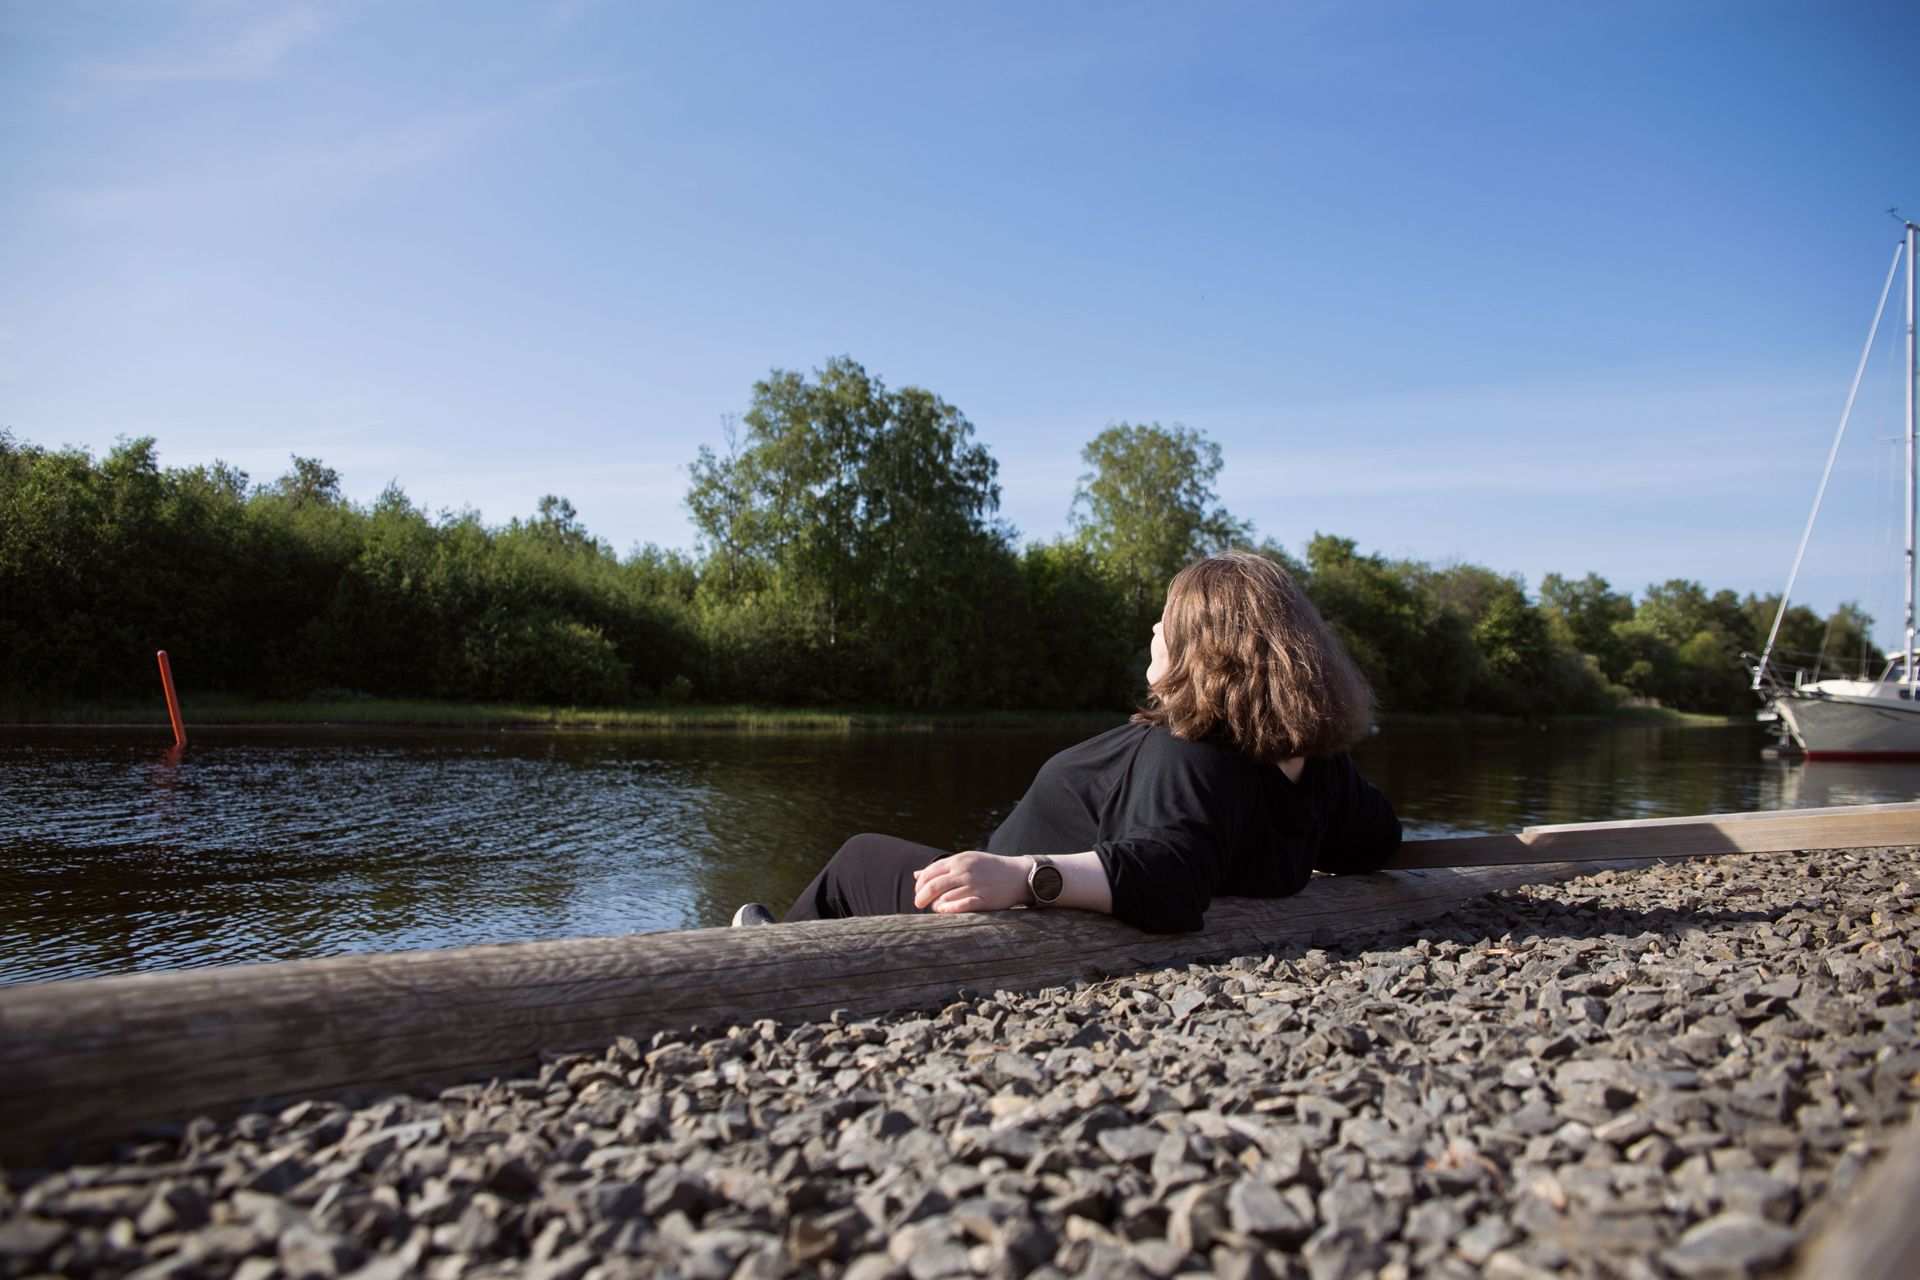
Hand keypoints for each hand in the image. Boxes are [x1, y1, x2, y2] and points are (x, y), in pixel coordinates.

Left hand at [912, 851, 1027, 913]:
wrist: (1018, 875)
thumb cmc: (989, 869)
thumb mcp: (966, 861)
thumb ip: (941, 868)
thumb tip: (916, 875)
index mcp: (958, 860)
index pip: (929, 872)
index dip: (919, 885)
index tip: (918, 893)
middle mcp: (964, 871)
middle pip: (932, 886)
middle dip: (920, 897)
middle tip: (918, 905)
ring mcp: (974, 885)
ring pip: (944, 898)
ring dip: (935, 906)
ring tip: (935, 909)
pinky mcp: (983, 899)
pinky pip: (961, 906)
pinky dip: (949, 910)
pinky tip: (944, 912)